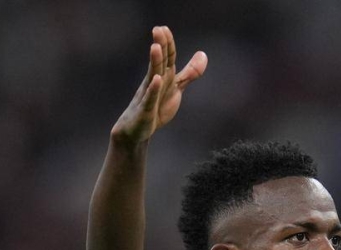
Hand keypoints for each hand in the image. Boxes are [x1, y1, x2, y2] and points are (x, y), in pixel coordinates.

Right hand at [111, 26, 207, 145]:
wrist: (137, 130)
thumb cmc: (156, 107)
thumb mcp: (176, 87)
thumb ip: (190, 72)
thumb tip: (203, 53)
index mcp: (163, 76)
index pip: (167, 57)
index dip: (167, 44)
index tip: (164, 27)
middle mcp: (154, 82)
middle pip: (159, 62)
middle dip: (160, 46)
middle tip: (158, 29)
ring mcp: (148, 95)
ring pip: (152, 75)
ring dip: (154, 62)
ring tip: (155, 46)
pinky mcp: (146, 110)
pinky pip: (150, 98)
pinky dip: (154, 89)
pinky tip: (157, 79)